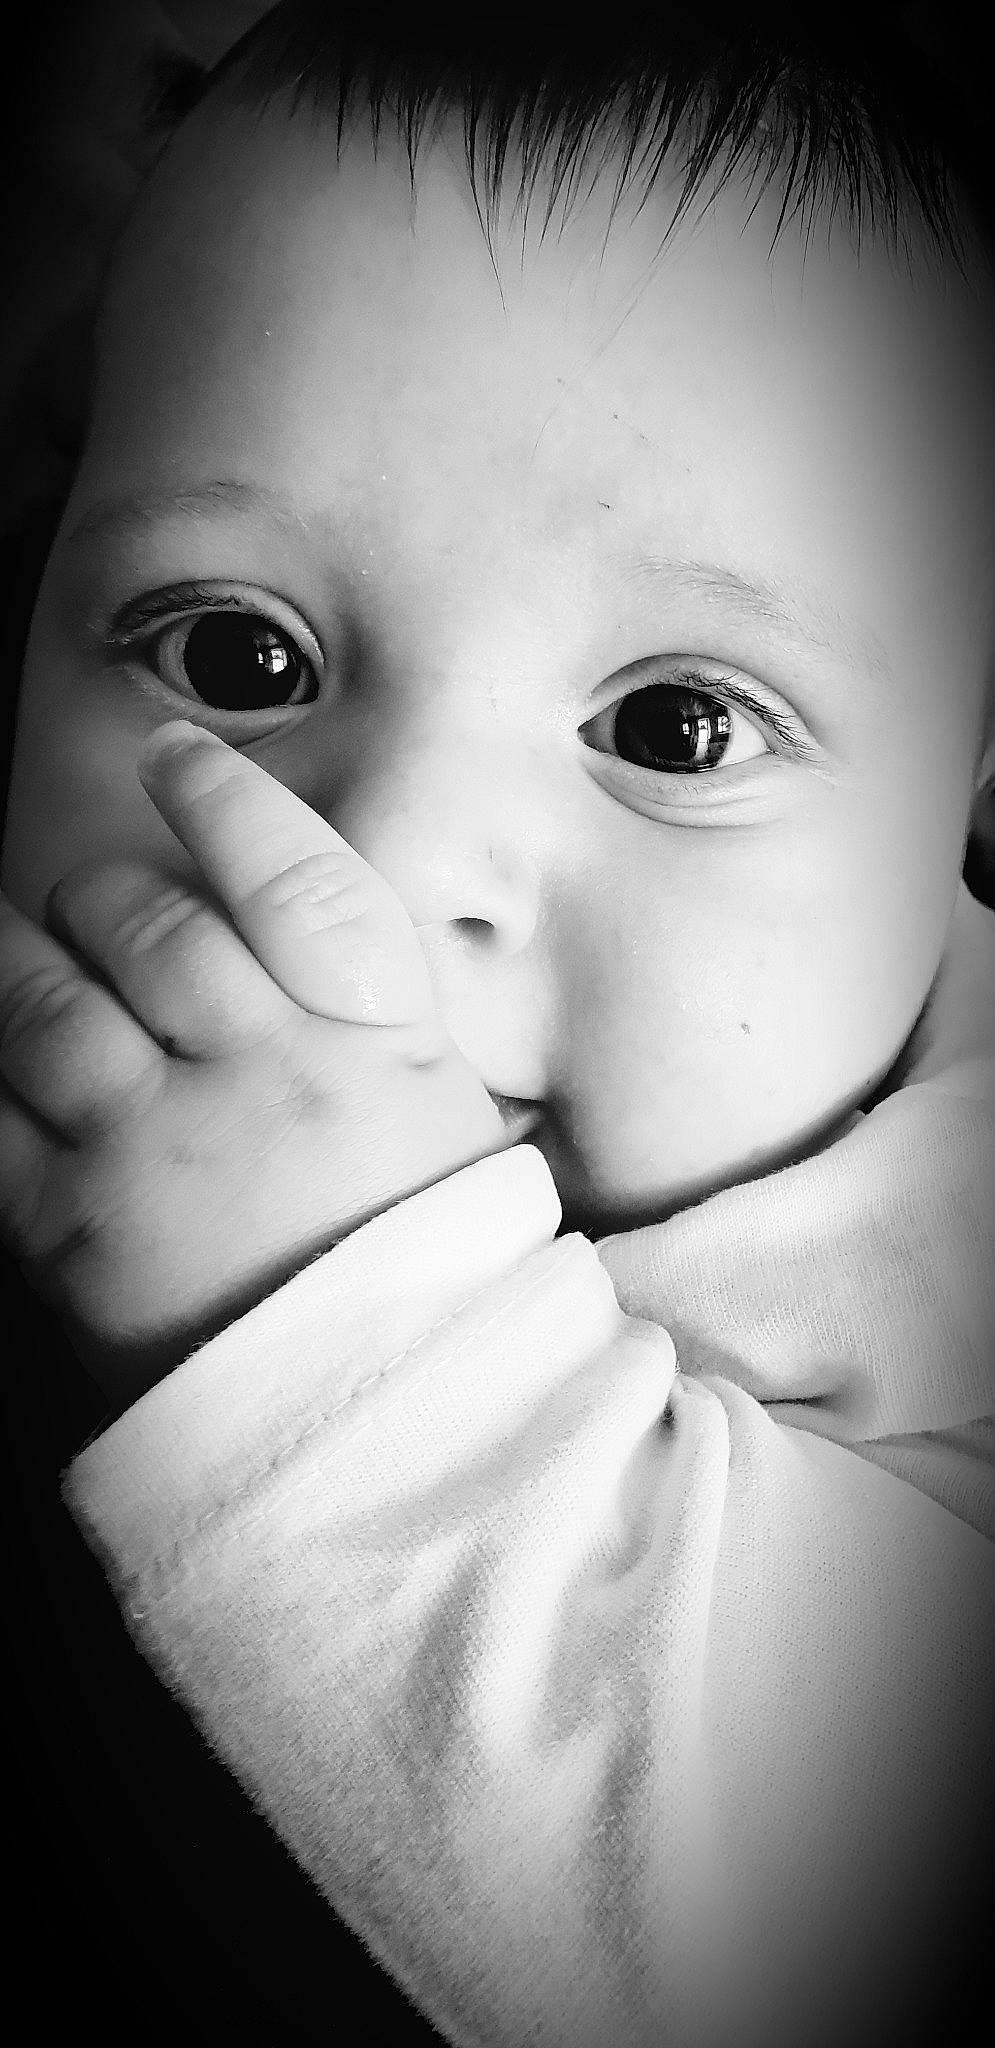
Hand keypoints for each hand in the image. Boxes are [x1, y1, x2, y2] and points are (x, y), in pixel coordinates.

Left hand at [0, 722, 502, 1404]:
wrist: (382, 1445)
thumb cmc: (424, 1278)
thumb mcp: (443, 1124)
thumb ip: (367, 1023)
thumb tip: (275, 939)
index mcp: (374, 1049)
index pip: (295, 882)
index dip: (225, 805)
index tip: (178, 761)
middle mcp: (263, 1080)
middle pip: (149, 926)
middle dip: (109, 896)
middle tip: (103, 904)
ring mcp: (158, 1154)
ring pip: (45, 1001)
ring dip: (18, 958)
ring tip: (21, 944)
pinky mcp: (71, 1234)